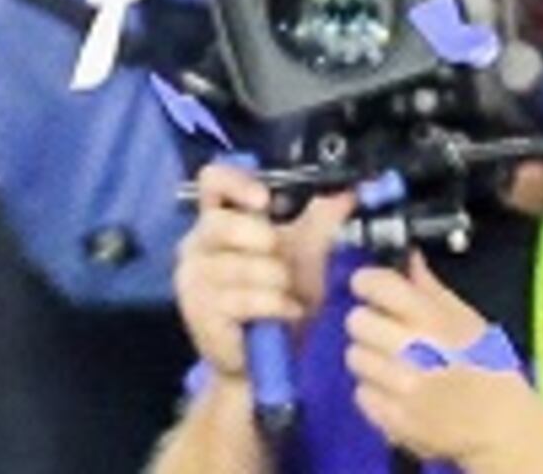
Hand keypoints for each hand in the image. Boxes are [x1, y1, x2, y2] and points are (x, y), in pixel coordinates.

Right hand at [175, 162, 355, 383]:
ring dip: (279, 284)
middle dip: (267, 246)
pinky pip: (250, 298)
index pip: (212, 180)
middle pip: (225, 223)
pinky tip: (284, 315)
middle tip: (281, 267)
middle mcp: (195, 244)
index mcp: (217, 222)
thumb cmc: (282, 303)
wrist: (268, 362)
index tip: (265, 199)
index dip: (237, 182)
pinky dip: (278, 307)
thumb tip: (349, 191)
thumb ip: (321, 222)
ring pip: (247, 264)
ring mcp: (193, 277)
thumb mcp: (306, 257)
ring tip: (285, 298)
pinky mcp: (199, 310)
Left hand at [339, 255, 542, 469]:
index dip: (369, 284)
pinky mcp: (393, 419)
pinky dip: (376, 394)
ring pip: (355, 357)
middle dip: (371, 326)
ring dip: (372, 361)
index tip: (374, 292)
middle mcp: (413, 349)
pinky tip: (397, 394)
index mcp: (433, 319)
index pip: (373, 283)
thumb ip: (431, 289)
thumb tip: (407, 258)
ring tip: (397, 368)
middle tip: (390, 337)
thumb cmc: (489, 369)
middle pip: (356, 320)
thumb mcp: (469, 321)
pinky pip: (361, 394)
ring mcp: (401, 387)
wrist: (505, 429)